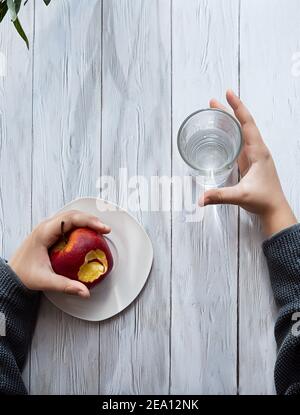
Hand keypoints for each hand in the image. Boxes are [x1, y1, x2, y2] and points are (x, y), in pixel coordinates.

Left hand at [9, 210, 110, 297]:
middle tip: (105, 229)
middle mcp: (46, 227)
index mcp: (44, 232)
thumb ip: (66, 286)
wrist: (13, 275)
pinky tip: (89, 233)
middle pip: (73, 215)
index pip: (71, 219)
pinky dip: (81, 225)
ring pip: (71, 217)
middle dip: (91, 219)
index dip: (89, 221)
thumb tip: (84, 291)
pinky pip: (68, 224)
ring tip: (100, 229)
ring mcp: (48, 228)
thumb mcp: (46, 281)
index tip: (102, 228)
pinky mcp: (51, 233)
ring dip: (87, 220)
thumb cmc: (24, 275)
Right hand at [201, 90, 296, 235]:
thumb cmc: (264, 200)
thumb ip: (219, 196)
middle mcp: (256, 150)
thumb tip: (200, 198)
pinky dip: (229, 135)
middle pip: (241, 124)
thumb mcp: (240, 196)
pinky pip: (239, 143)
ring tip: (214, 114)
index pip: (247, 123)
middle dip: (227, 111)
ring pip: (240, 133)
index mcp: (258, 152)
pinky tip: (221, 136)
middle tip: (212, 102)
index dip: (237, 107)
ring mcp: (253, 156)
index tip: (228, 94)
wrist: (274, 209)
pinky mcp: (249, 163)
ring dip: (228, 122)